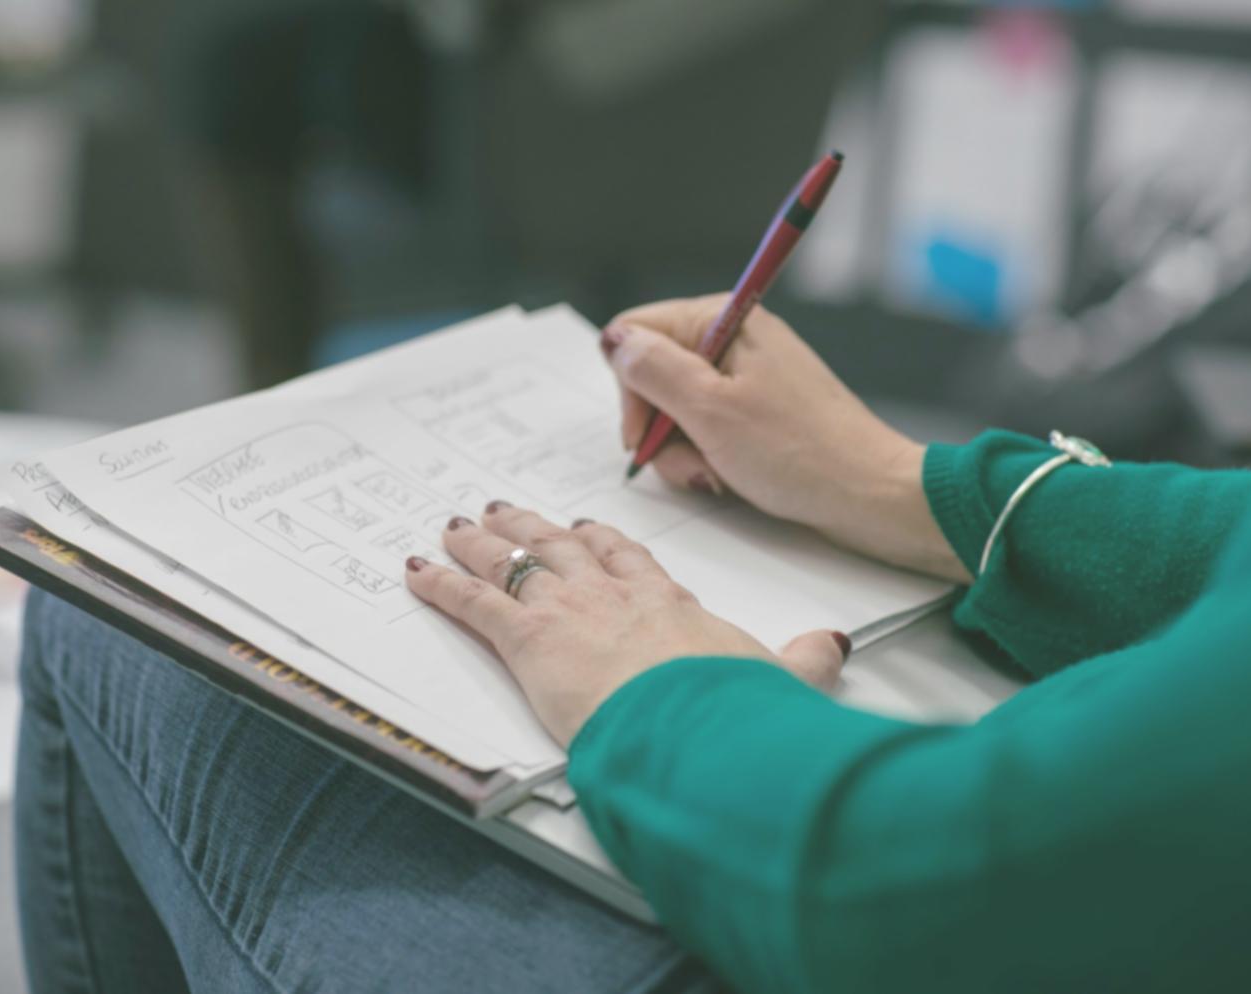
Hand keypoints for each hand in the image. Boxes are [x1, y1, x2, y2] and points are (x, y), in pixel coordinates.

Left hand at [404, 502, 850, 746]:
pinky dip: (441, 585)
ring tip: (458, 524)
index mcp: (664, 601)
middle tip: (503, 508)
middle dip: (530, 526)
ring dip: (481, 542)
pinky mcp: (528, 638)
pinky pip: (474, 603)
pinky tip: (418, 571)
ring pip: (514, 561)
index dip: (602, 540)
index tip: (587, 528)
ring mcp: (567, 609)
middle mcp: (611, 594)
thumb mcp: (776, 676)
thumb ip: (803, 659)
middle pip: (562, 546)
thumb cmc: (728, 703)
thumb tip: (832, 646)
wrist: (691, 719)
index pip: (627, 558)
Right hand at [604, 295, 968, 582]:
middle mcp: (734, 339)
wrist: (869, 495)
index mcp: (723, 320)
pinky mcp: (760, 413)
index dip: (630, 388)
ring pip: (678, 410)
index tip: (645, 436)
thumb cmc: (798, 452)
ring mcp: (749, 378)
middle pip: (654, 376)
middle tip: (690, 463)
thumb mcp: (710, 410)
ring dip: (684, 452)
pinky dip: (709, 458)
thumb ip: (652, 370)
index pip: (637, 333)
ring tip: (716, 475)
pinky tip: (729, 478)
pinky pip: (709, 430)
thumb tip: (614, 340)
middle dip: (660, 428)